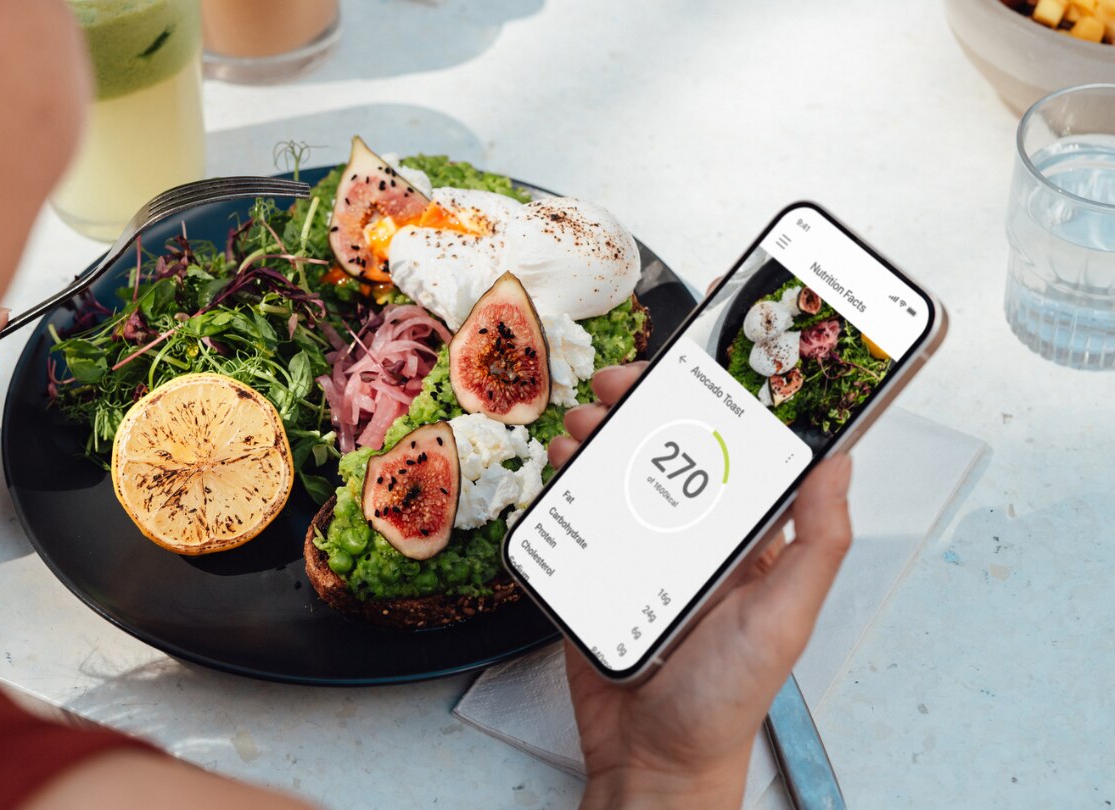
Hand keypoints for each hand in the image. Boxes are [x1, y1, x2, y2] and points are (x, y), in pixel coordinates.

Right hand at [556, 364, 852, 809]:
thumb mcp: (785, 616)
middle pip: (667, 450)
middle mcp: (697, 537)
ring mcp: (643, 552)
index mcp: (749, 539)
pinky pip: (580, 515)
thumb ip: (817, 541)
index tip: (693, 367)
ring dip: (597, 438)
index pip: (736, 450)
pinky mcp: (598, 571)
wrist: (650, 758)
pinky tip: (561, 470)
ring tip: (580, 428)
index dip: (714, 402)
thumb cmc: (724, 699)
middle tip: (614, 389)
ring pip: (618, 473)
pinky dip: (566, 484)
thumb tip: (841, 460)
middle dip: (640, 408)